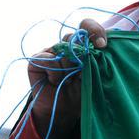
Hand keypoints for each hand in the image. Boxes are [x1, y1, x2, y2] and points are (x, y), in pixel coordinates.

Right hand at [27, 18, 106, 138]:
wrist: (63, 112)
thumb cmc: (83, 94)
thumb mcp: (96, 75)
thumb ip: (97, 59)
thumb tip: (98, 45)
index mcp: (82, 46)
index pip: (86, 26)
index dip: (94, 30)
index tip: (102, 45)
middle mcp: (65, 47)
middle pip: (74, 36)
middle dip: (82, 53)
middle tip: (84, 70)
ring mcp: (50, 52)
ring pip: (61, 48)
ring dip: (69, 67)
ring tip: (69, 81)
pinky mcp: (36, 61)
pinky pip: (47, 59)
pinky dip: (55, 72)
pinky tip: (56, 82)